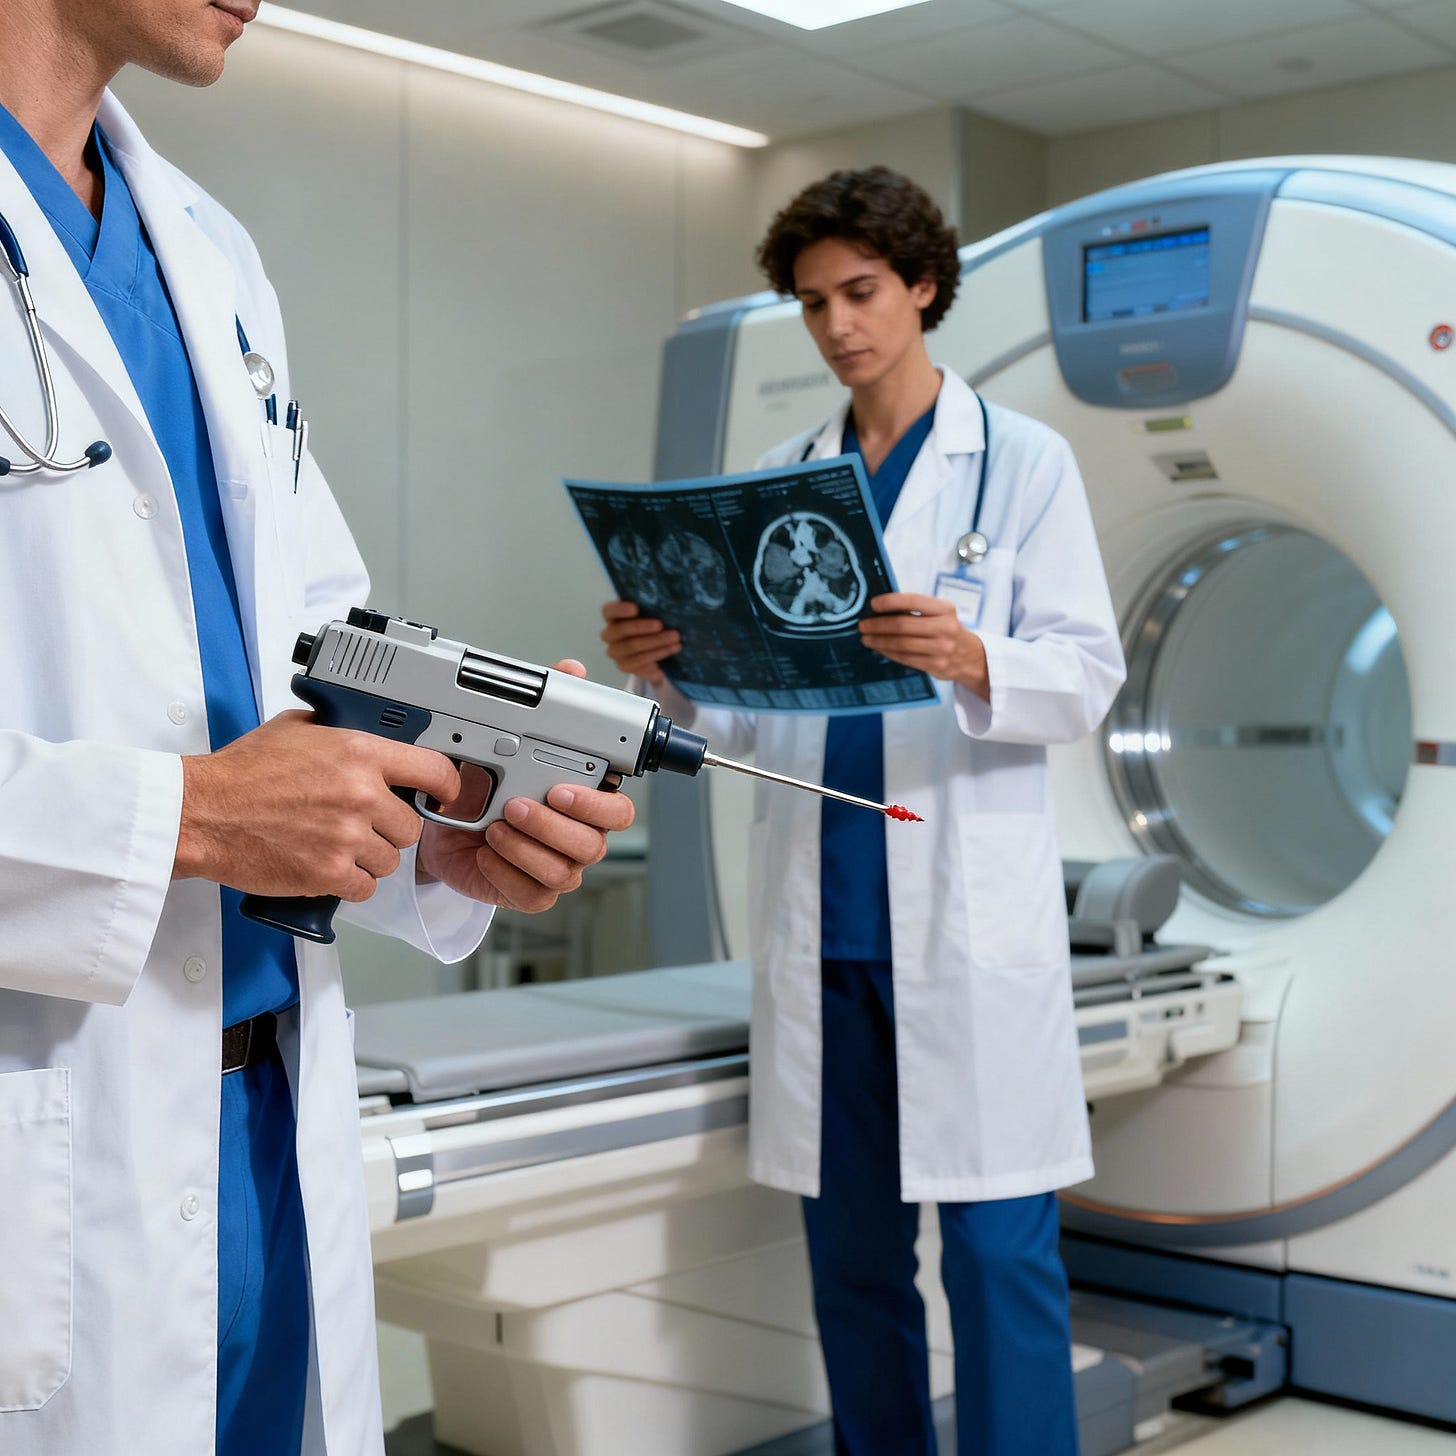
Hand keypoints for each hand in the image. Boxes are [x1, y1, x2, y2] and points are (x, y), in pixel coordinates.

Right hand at [175, 710, 461, 901]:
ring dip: (370, 858)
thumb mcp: (296, 730)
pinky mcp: (331, 873)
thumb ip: (339, 731)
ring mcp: (348, 837)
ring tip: (337, 845)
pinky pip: (366, 887)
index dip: (445, 787)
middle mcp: (361, 794)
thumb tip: (364, 731)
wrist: (202, 813)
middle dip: (390, 828)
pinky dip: (351, 883)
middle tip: (362, 824)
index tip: (442, 796)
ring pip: (390, 860)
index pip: (434, 770)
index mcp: (360, 754)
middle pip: (412, 826)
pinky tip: (329, 867)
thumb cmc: (241, 773)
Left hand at [416, 660, 636, 911]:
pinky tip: (487, 852)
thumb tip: (573, 670)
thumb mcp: (509, 738)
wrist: (446, 825)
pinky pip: (533, 893)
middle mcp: (579, 837)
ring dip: (525, 847)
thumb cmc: (488, 784)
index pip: (618, 811)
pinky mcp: (530, 891)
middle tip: (515, 804)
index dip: (595, 805)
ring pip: (562, 871)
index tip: (561, 790)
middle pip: (592, 845)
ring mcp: (557, 867)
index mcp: (587, 803)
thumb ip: (547, 705)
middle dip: (552, 826)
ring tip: (494, 826)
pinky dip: (507, 872)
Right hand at [600, 600, 679, 686]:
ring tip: (675, 638)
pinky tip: (672, 649)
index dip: (620, 609)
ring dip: (656, 642)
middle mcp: (609, 634)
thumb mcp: (652, 613)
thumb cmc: (652, 625)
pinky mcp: (625, 666)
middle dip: (642, 627)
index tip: (635, 608)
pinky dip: (658, 654)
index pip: (609, 611)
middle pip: (621, 630)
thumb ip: (652, 607)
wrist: (656, 649)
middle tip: (661, 625)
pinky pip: (641, 661)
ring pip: (633, 647)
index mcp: (612, 617)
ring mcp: (615, 652)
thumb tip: (668, 602)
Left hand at [858, 592, 989, 699]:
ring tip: (866, 638)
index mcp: (944, 609)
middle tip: (862, 625)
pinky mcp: (936, 665)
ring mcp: (941, 648)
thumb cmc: (947, 629)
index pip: (913, 601)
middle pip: (903, 625)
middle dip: (878, 625)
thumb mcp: (940, 613)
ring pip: (902, 644)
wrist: (971, 656)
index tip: (873, 604)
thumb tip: (881, 607)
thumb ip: (916, 609)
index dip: (891, 602)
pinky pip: (905, 658)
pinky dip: (888, 652)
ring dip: (879, 641)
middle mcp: (945, 628)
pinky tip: (879, 648)